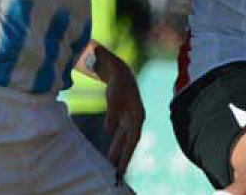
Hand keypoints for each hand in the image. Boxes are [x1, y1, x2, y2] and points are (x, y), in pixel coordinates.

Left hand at [102, 59, 144, 179]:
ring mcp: (130, 119)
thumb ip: (111, 114)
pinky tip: (112, 153)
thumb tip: (107, 130)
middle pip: (130, 142)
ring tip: (114, 166)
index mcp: (138, 115)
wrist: (120, 72)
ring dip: (120, 152)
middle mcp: (136, 119)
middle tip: (119, 173)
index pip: (133, 139)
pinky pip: (121, 135)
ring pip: (125, 140)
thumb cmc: (118, 83)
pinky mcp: (123, 117)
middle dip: (125, 157)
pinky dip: (116, 144)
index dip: (128, 152)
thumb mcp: (114, 98)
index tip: (122, 165)